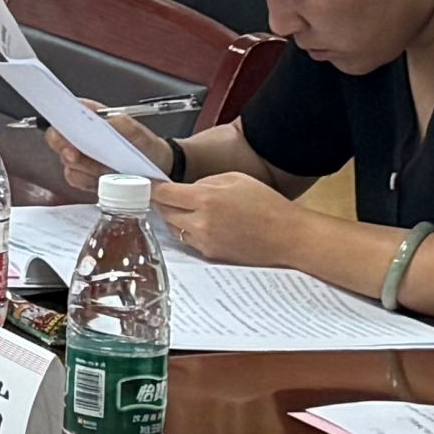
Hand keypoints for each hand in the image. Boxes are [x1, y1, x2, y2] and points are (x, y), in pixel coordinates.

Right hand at [56, 110, 175, 194]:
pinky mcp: (86, 174)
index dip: (59, 120)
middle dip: (65, 149)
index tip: (65, 130)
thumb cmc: (145, 145)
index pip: (63, 113)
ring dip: (83, 168)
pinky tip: (102, 180)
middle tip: (76, 155)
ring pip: (67, 163)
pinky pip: (76, 179)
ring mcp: (82, 156)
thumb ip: (116, 123)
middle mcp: (81, 135)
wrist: (158, 168)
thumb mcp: (135, 130)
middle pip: (57, 139)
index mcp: (89, 116)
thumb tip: (98, 124)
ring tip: (103, 170)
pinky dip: (88, 181)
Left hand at [146, 166, 300, 265]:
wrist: (288, 236)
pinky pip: (188, 241)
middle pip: (164, 212)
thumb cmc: (266, 204)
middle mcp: (200, 222)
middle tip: (163, 195)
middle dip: (161, 203)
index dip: (152, 188)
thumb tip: (185, 190)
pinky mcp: (210, 255)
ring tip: (182, 208)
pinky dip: (187, 230)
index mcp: (205, 199)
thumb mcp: (234, 179)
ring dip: (173, 218)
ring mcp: (204, 242)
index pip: (163, 194)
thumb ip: (205, 182)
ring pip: (174, 228)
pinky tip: (198, 223)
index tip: (145, 184)